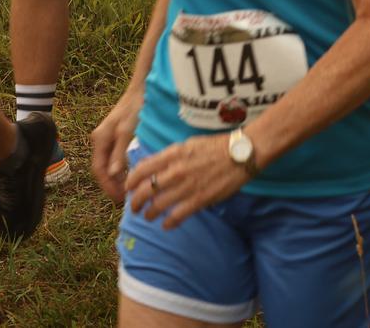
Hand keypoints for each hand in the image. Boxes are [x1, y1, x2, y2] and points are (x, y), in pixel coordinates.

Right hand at [90, 87, 144, 203]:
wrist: (142, 88)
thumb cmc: (136, 107)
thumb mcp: (128, 131)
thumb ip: (119, 152)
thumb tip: (113, 174)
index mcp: (100, 140)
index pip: (98, 170)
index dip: (107, 186)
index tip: (119, 198)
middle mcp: (100, 140)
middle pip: (102, 169)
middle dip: (111, 184)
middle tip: (126, 198)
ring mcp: (108, 138)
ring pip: (108, 164)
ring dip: (116, 178)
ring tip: (129, 190)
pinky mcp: (116, 135)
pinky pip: (115, 157)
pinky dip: (121, 168)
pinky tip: (131, 174)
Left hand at [124, 133, 251, 229]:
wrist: (241, 153)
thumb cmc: (215, 146)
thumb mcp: (188, 144)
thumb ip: (169, 156)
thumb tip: (151, 164)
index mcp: (172, 155)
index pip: (141, 170)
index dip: (130, 182)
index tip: (128, 188)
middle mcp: (175, 171)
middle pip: (145, 191)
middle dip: (135, 202)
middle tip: (134, 208)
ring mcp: (187, 186)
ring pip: (158, 206)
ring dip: (150, 214)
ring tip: (149, 217)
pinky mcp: (200, 200)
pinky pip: (177, 216)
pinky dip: (168, 223)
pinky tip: (166, 225)